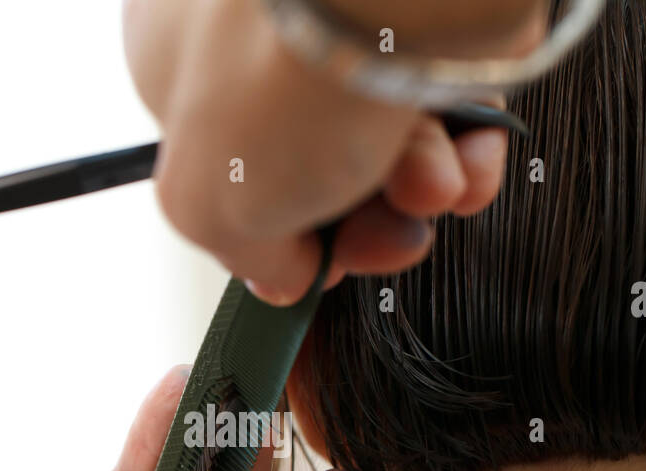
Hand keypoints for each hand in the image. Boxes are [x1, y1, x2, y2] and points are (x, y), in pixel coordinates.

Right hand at [123, 0, 546, 302]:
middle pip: (312, 162)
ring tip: (428, 191)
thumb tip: (289, 272)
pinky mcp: (431, 24)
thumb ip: (240, 254)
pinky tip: (465, 172)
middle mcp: (261, 29)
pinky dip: (465, 156)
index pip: (217, 161)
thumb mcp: (205, 208)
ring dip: (414, 195)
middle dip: (355, 222)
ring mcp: (352, 23)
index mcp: (180, 53)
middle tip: (378, 239)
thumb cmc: (275, 82)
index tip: (301, 264)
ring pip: (384, 140)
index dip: (264, 228)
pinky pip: (451, 110)